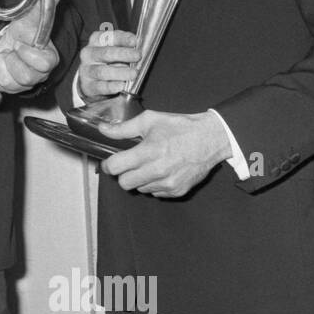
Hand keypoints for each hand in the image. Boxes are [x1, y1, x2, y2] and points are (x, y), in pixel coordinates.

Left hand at [0, 15, 58, 92]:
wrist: (11, 44)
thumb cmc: (23, 34)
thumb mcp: (30, 20)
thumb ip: (41, 8)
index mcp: (47, 58)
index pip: (44, 64)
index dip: (28, 54)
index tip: (18, 43)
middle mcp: (37, 74)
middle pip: (25, 78)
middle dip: (10, 61)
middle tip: (8, 51)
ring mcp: (21, 84)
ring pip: (8, 83)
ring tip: (2, 55)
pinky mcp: (6, 87)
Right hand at [76, 26, 139, 100]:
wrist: (92, 79)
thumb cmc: (108, 60)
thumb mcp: (115, 48)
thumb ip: (125, 46)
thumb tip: (139, 47)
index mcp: (96, 40)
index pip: (109, 36)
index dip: (123, 38)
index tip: (135, 41)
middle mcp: (89, 54)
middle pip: (106, 53)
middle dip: (123, 54)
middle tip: (137, 56)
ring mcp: (87, 70)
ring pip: (102, 71)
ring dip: (120, 72)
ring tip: (133, 74)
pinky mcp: (89, 86)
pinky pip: (100, 86)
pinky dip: (112, 86)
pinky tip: (121, 85)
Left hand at [99, 109, 231, 197]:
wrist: (210, 139)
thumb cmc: (180, 127)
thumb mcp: (150, 121)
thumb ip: (123, 128)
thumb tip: (103, 129)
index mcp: (148, 151)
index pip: (115, 167)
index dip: (109, 164)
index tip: (111, 162)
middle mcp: (157, 170)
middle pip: (124, 183)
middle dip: (123, 173)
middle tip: (130, 164)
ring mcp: (168, 183)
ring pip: (139, 189)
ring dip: (140, 179)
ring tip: (150, 165)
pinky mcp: (177, 191)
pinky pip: (155, 193)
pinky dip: (154, 184)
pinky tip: (162, 171)